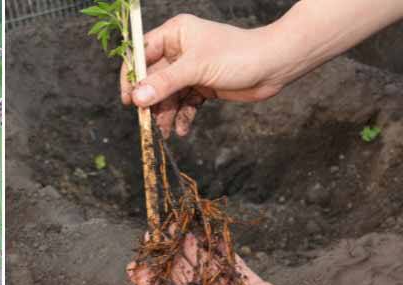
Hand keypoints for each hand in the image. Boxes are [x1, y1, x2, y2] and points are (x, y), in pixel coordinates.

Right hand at [120, 14, 287, 136]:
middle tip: (146, 122)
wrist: (275, 66)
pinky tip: (182, 129)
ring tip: (165, 132)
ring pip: (168, 95)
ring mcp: (191, 70)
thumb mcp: (196, 68)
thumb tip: (137, 98)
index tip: (128, 99)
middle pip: (153, 79)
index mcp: (175, 34)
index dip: (132, 76)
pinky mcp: (202, 86)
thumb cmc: (238, 55)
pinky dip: (182, 117)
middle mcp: (179, 50)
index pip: (141, 53)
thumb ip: (165, 83)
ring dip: (165, 113)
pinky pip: (184, 103)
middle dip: (150, 101)